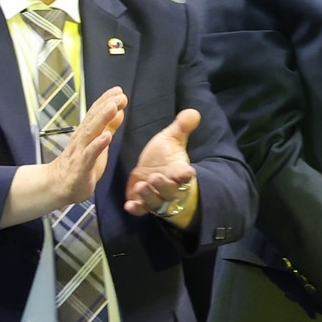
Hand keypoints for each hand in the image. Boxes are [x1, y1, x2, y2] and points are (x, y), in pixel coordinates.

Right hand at [5, 87, 125, 223]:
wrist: (59, 186)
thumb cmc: (80, 165)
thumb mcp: (99, 143)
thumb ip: (109, 127)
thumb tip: (119, 110)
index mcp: (86, 133)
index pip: (96, 114)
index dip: (106, 101)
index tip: (118, 90)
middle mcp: (81, 139)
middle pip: (93, 120)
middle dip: (106, 106)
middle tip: (119, 95)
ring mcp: (80, 152)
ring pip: (90, 133)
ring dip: (101, 119)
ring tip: (113, 108)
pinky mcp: (80, 167)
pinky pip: (89, 155)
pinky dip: (97, 145)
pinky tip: (106, 137)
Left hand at [122, 107, 202, 224]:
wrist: (154, 171)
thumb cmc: (165, 156)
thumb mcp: (171, 140)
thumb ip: (181, 127)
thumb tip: (193, 111)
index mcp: (178, 171)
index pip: (186, 175)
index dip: (185, 174)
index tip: (185, 172)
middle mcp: (169, 187)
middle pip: (171, 191)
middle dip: (164, 186)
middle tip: (155, 177)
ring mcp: (156, 197)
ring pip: (156, 201)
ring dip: (149, 195)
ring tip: (141, 185)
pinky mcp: (142, 203)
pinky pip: (141, 210)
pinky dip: (136, 209)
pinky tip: (128, 205)